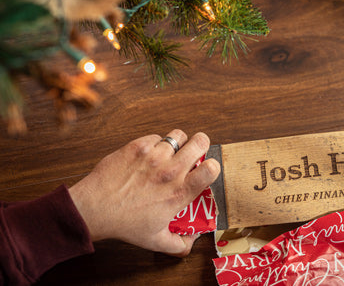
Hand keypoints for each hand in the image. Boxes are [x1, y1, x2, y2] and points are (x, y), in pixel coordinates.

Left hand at [68, 129, 220, 256]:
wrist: (94, 209)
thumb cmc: (124, 224)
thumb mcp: (156, 241)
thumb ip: (180, 244)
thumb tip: (193, 240)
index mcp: (179, 193)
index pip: (211, 169)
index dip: (213, 166)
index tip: (206, 169)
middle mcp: (170, 172)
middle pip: (200, 142)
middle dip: (200, 145)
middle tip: (193, 153)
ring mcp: (154, 157)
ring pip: (178, 136)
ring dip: (177, 143)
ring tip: (170, 152)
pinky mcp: (138, 147)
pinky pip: (156, 137)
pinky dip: (156, 144)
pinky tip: (149, 155)